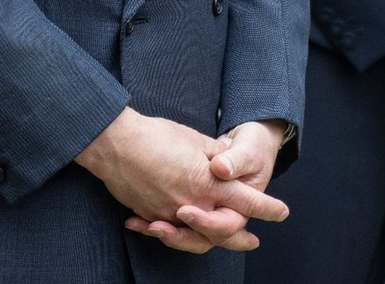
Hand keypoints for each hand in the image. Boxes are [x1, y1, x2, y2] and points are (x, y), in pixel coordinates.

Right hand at [76, 108, 285, 253]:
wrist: (117, 145)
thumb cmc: (158, 135)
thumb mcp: (195, 139)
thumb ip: (215, 156)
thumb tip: (226, 164)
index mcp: (207, 182)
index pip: (244, 200)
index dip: (266, 207)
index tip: (282, 212)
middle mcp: (190, 203)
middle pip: (222, 230)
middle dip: (240, 237)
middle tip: (253, 241)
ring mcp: (167, 213)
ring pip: (193, 237)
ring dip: (208, 239)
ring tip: (218, 241)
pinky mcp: (148, 214)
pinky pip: (166, 230)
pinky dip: (173, 233)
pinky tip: (176, 230)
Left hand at [156, 120, 288, 251]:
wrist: (248, 146)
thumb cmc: (251, 147)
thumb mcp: (246, 150)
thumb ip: (233, 160)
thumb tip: (220, 167)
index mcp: (242, 200)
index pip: (228, 221)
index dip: (208, 222)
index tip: (184, 212)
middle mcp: (223, 211)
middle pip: (205, 238)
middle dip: (182, 236)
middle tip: (161, 225)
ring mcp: (206, 212)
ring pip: (187, 238)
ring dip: (169, 235)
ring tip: (150, 225)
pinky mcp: (188, 209)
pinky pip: (171, 229)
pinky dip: (150, 228)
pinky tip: (133, 222)